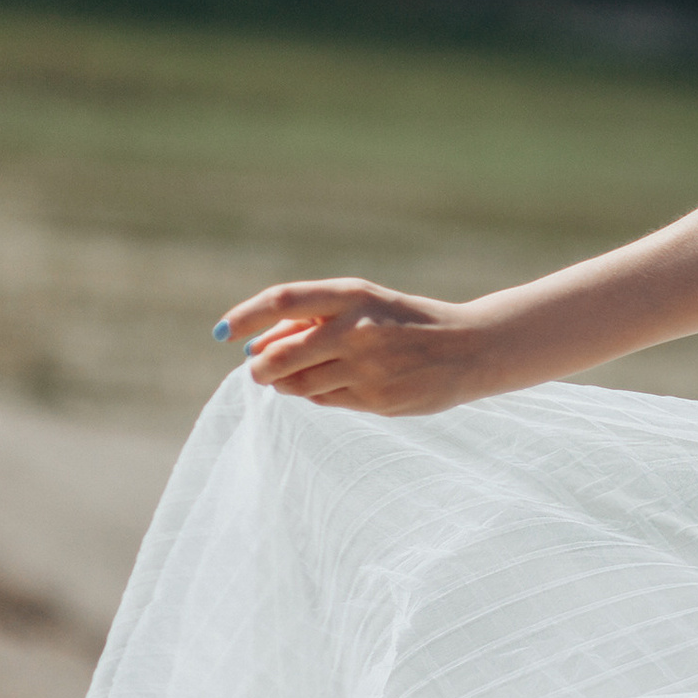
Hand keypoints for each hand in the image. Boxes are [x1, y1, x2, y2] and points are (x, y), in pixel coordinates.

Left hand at [219, 279, 495, 416]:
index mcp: (354, 296)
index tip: (224, 332)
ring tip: (295, 376)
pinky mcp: (378, 400)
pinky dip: (318, 394)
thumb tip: (255, 347)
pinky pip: (326, 400)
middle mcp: (359, 330)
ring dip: (286, 383)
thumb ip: (313, 318)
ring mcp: (369, 369)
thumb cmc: (407, 322)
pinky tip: (335, 384)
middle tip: (257, 368)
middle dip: (261, 366)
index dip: (246, 316)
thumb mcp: (366, 304)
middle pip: (282, 355)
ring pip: (300, 384)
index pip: (283, 301)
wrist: (472, 349)